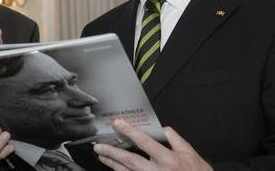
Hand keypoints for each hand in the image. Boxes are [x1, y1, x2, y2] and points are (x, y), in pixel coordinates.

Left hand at [93, 119, 212, 170]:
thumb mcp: (190, 153)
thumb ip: (175, 139)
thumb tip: (164, 129)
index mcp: (168, 159)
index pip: (145, 142)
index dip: (130, 131)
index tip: (118, 123)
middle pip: (130, 160)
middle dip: (112, 152)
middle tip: (99, 146)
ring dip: (112, 164)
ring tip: (101, 156)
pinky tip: (114, 168)